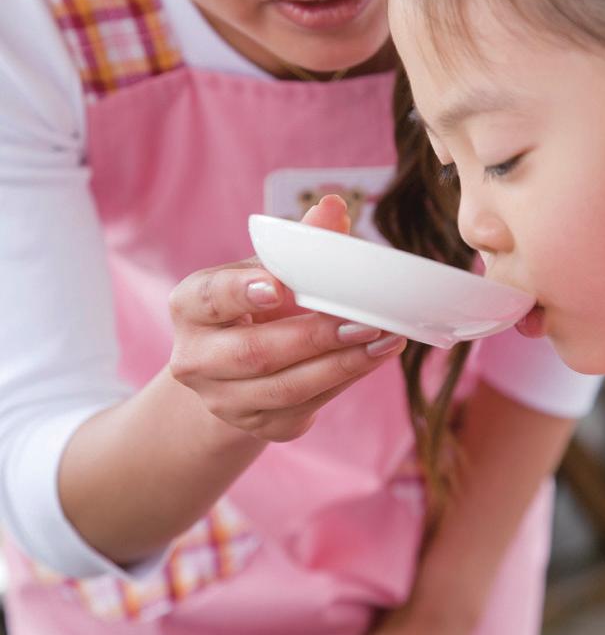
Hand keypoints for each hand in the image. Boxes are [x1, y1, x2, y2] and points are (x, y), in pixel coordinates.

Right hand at [168, 195, 405, 440]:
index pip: (211, 298)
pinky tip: (373, 358)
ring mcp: (224, 400)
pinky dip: (345, 381)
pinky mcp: (259, 426)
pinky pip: (306, 407)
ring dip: (342, 363)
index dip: (242, 293)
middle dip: (314, 337)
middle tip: (364, 320)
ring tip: (384, 339)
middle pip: (255, 352)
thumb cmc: (253, 307)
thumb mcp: (264, 271)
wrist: (233, 372)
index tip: (277, 286)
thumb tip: (333, 207)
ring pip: (286, 387)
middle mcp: (196, 359)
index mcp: (190, 307)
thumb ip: (298, 244)